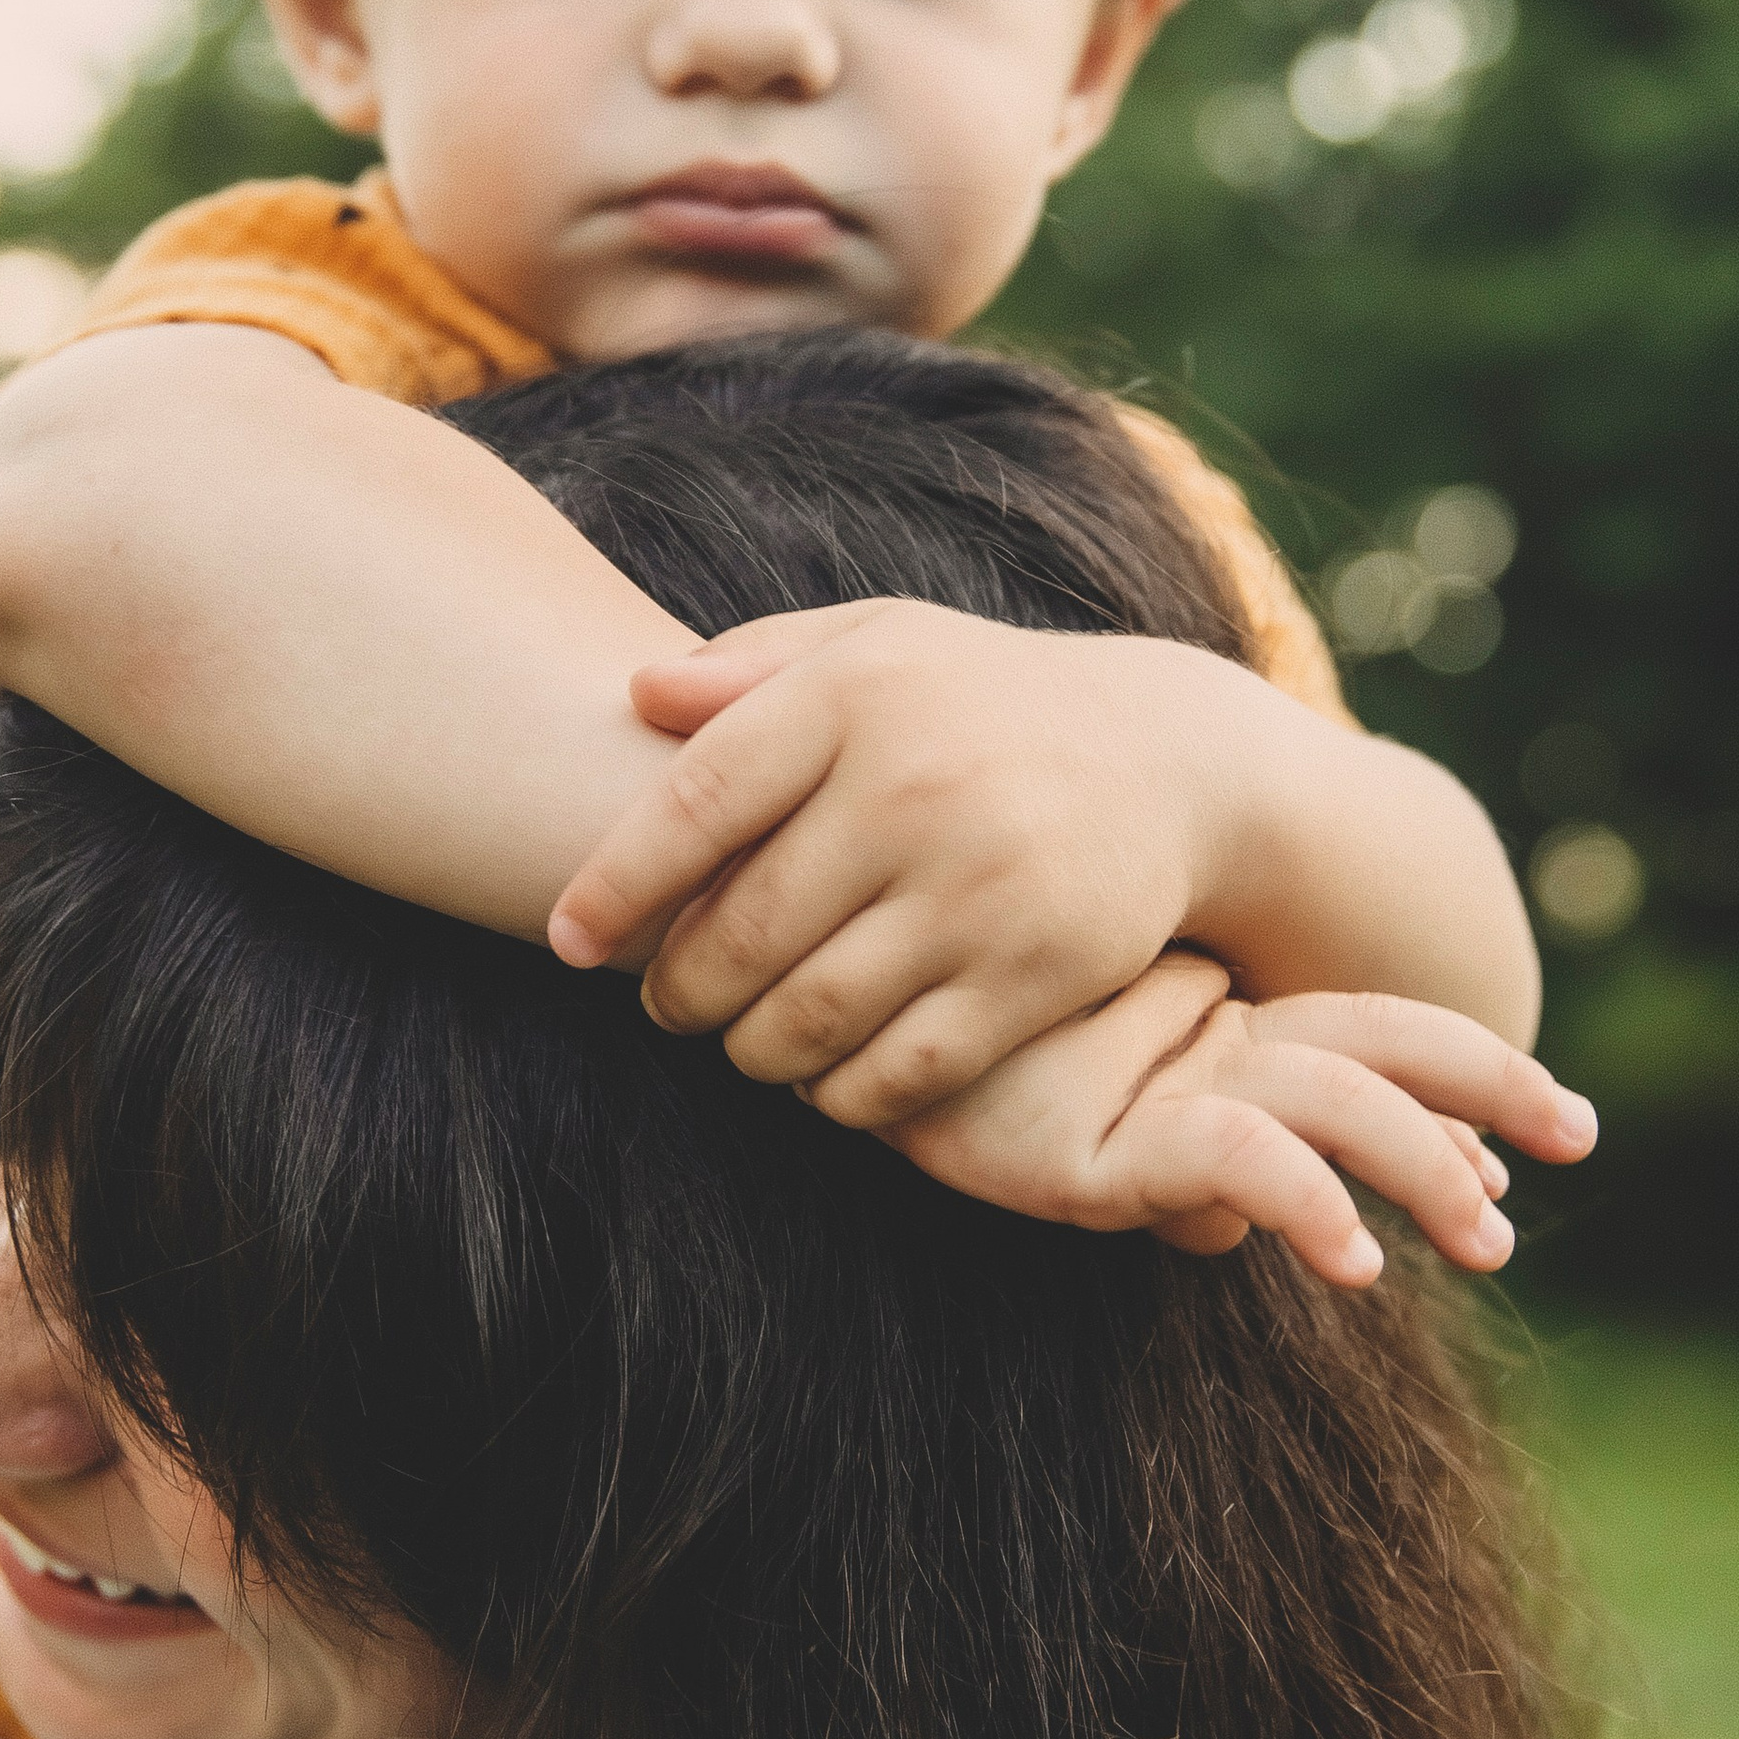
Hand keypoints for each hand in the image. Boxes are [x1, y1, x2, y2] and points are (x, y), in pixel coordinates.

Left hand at [550, 601, 1249, 1121]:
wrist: (1172, 761)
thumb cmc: (981, 703)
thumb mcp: (881, 644)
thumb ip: (758, 663)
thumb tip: (637, 694)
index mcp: (859, 695)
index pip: (695, 804)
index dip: (614, 885)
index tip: (566, 939)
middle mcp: (917, 788)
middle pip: (742, 934)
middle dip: (679, 991)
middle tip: (664, 1003)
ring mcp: (982, 888)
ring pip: (810, 1017)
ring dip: (751, 1050)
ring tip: (740, 1039)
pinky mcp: (1038, 973)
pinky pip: (901, 1071)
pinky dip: (843, 1093)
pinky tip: (826, 1076)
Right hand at [883, 956, 1596, 1289]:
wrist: (800, 962)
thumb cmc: (917, 1031)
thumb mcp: (1063, 1102)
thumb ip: (1157, 1157)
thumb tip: (1223, 1234)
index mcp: (1203, 1015)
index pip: (1361, 1026)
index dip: (1463, 1066)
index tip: (1547, 1129)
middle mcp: (1196, 1035)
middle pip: (1378, 1042)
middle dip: (1489, 1086)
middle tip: (1579, 1131)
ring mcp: (1149, 1076)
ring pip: (1331, 1103)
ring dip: (1425, 1166)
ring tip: (1493, 1235)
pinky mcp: (1094, 1132)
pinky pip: (1230, 1162)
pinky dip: (1303, 1206)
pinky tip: (1353, 1263)